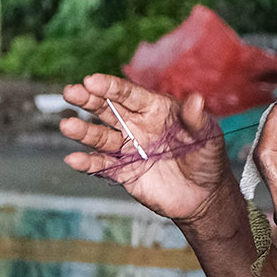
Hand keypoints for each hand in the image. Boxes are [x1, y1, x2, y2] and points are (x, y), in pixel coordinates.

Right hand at [61, 74, 234, 226]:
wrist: (204, 196)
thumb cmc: (207, 159)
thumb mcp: (208, 137)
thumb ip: (197, 120)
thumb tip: (196, 100)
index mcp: (155, 109)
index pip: (129, 94)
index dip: (110, 87)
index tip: (92, 80)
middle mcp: (137, 125)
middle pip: (108, 109)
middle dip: (88, 100)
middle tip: (70, 92)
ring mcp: (129, 148)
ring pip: (101, 136)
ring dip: (84, 131)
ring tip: (68, 125)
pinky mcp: (124, 172)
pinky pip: (102, 166)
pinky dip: (88, 163)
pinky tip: (73, 159)